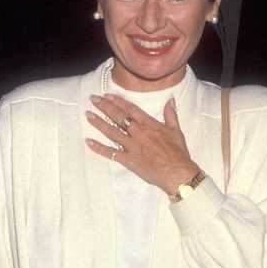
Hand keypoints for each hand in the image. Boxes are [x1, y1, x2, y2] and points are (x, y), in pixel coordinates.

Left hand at [85, 94, 199, 195]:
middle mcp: (138, 133)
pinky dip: (99, 148)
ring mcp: (132, 146)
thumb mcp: (176, 131)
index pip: (130, 109)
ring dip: (98, 123)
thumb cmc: (178, 153)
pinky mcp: (128, 160)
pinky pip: (111, 153)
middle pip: (118, 116)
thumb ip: (171, 114)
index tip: (107, 95)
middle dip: (104, 107)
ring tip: (88, 115)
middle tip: (93, 99)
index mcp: (149, 124)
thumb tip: (170, 100)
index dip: (118, 101)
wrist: (177, 172)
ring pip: (111, 132)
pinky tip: (88, 142)